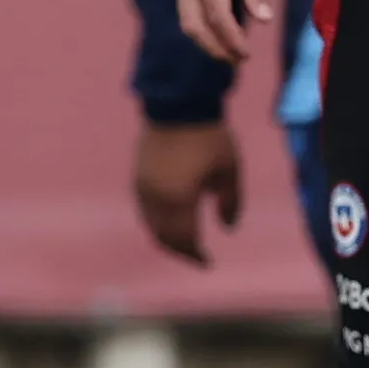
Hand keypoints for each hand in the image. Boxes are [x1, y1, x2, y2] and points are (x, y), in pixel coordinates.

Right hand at [131, 119, 244, 266]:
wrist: (177, 104)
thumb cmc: (209, 137)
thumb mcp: (230, 170)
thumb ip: (231, 201)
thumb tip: (227, 227)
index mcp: (178, 198)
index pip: (184, 239)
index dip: (195, 255)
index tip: (209, 263)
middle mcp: (155, 197)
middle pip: (162, 237)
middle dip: (180, 250)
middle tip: (197, 256)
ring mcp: (142, 186)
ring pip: (150, 224)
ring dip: (167, 237)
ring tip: (185, 241)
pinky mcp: (137, 176)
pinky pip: (145, 209)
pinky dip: (157, 221)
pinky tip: (172, 219)